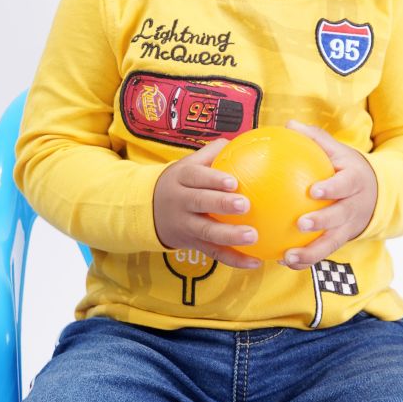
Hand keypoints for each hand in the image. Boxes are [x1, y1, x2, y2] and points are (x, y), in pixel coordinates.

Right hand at [152, 135, 261, 269]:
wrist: (148, 210)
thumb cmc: (182, 182)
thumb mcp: (189, 164)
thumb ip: (214, 152)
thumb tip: (246, 139)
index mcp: (181, 178)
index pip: (195, 176)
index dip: (212, 179)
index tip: (233, 181)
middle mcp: (181, 202)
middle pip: (199, 203)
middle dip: (221, 204)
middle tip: (245, 205)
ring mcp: (186, 225)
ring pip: (206, 232)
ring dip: (229, 235)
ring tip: (253, 236)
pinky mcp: (193, 244)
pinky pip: (213, 253)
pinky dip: (234, 260)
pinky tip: (255, 262)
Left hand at [278, 119, 377, 268]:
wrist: (376, 194)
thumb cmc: (348, 169)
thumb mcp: (339, 151)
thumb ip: (315, 139)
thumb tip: (289, 125)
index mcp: (354, 182)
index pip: (345, 185)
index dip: (332, 188)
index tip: (314, 190)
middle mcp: (353, 206)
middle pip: (339, 216)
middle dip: (322, 222)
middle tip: (301, 223)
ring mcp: (347, 226)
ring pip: (331, 243)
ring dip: (311, 252)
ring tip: (289, 256)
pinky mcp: (340, 240)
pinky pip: (323, 252)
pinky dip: (305, 259)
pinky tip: (283, 260)